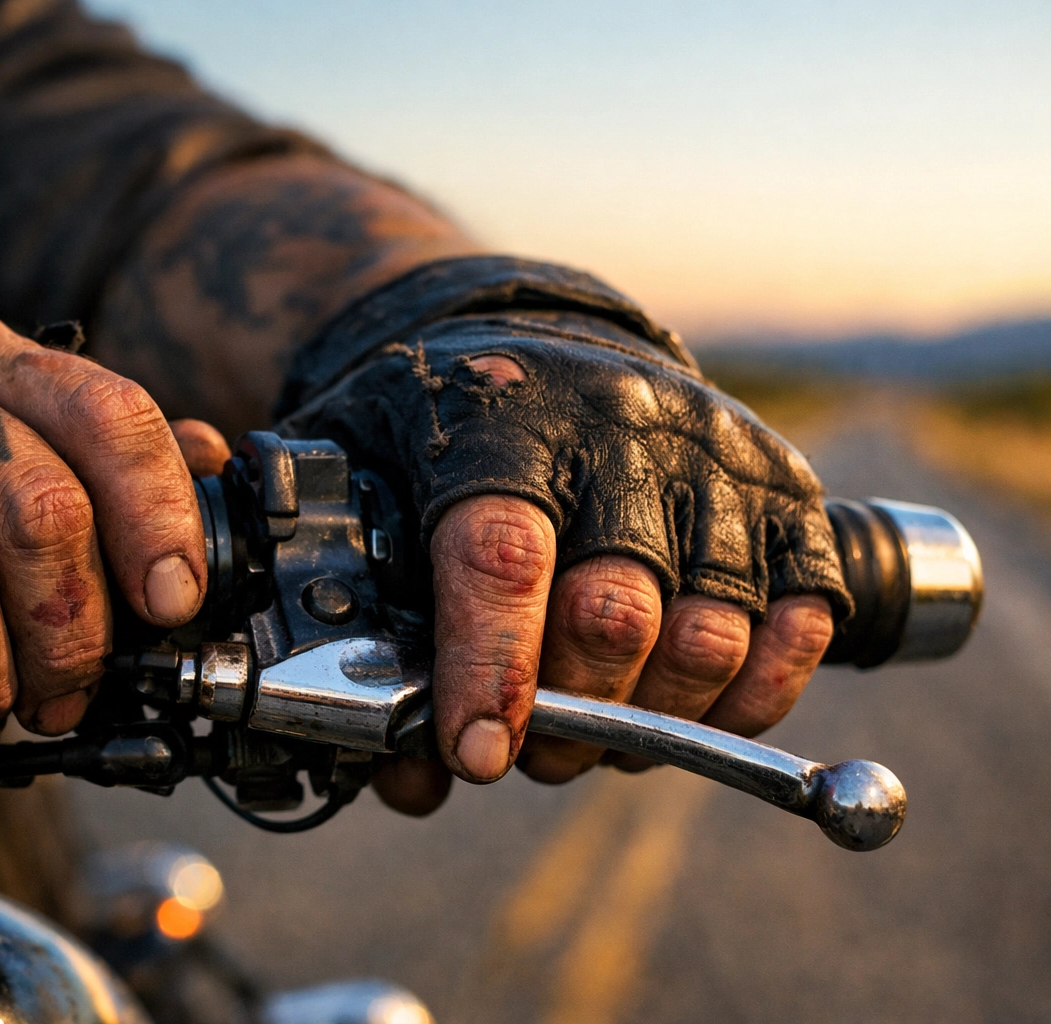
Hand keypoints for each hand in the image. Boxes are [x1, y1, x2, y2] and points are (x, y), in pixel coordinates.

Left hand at [281, 320, 846, 813]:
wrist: (537, 342)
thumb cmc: (439, 434)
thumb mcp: (364, 487)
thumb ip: (367, 619)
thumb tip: (408, 779)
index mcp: (499, 421)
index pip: (502, 555)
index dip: (491, 669)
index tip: (476, 751)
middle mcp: (619, 429)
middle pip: (613, 612)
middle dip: (567, 717)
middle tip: (532, 748)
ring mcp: (715, 459)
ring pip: (709, 635)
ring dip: (649, 722)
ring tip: (599, 734)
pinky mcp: (787, 493)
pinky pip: (800, 624)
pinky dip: (748, 696)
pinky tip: (689, 708)